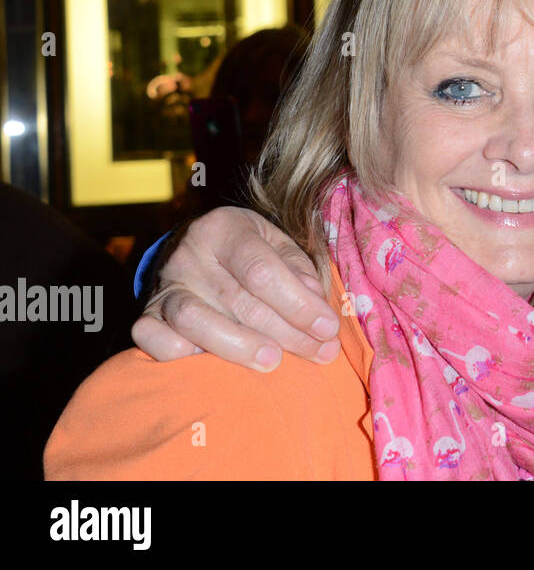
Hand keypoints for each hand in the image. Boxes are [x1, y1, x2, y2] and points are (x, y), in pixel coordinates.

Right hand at [131, 206, 340, 371]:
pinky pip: (155, 342)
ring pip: (195, 321)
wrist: (193, 251)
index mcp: (225, 228)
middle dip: (287, 333)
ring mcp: (163, 287)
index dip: (299, 304)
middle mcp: (188, 254)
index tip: (328, 328)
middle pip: (239, 300)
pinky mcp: (145, 317)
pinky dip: (183, 357)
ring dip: (240, 347)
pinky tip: (216, 366)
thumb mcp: (278, 245)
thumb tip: (315, 304)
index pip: (263, 270)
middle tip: (320, 353)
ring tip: (274, 362)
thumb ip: (300, 270)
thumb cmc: (248, 253)